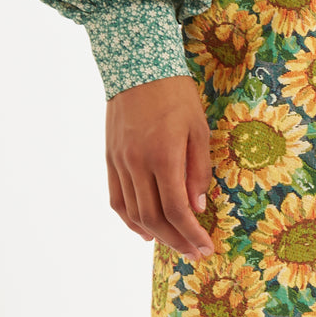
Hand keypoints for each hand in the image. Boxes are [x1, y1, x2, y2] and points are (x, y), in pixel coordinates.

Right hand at [105, 75, 214, 259]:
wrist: (136, 64)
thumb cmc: (175, 94)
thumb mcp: (199, 129)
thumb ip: (198, 171)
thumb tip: (198, 207)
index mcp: (163, 156)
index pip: (176, 210)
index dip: (191, 234)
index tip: (205, 248)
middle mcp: (137, 164)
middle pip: (154, 218)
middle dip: (176, 241)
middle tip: (194, 252)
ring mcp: (119, 162)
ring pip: (133, 214)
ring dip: (155, 235)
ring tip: (174, 244)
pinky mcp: (110, 158)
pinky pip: (117, 199)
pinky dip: (130, 220)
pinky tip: (145, 230)